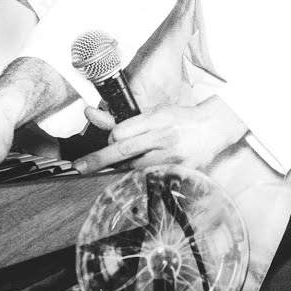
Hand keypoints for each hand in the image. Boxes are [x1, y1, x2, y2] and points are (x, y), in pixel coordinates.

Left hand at [72, 96, 246, 173]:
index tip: (113, 138)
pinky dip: (137, 176)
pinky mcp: (178, 172)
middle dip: (97, 159)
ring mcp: (171, 157)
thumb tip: (89, 114)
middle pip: (123, 152)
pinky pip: (148, 178)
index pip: (122, 132)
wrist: (212, 129)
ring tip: (115, 165)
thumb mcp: (151, 112)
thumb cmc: (178, 120)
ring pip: (134, 168)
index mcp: (157, 118)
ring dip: (120, 168)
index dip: (111, 137)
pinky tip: (135, 174)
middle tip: (78, 167)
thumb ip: (121, 119)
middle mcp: (163, 138)